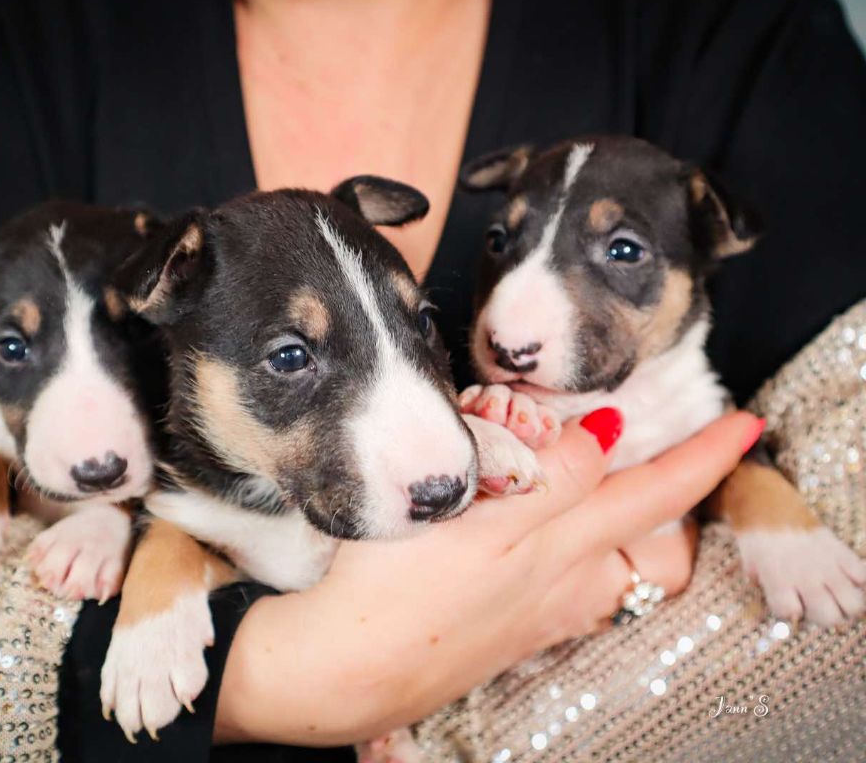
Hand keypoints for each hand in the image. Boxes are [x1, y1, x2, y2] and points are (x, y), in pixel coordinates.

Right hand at [214, 410, 762, 745]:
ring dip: (610, 512)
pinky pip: (564, 578)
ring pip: (602, 552)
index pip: (658, 493)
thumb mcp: (480, 518)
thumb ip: (551, 477)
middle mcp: (567, 584)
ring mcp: (539, 611)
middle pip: (642, 530)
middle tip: (647, 443)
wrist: (347, 667)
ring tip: (577, 479)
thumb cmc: (400, 588)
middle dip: (662, 484)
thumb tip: (607, 437)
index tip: (744, 423)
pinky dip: (570, 543)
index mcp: (566, 549)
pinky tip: (527, 532)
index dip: (705, 455)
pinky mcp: (508, 627)